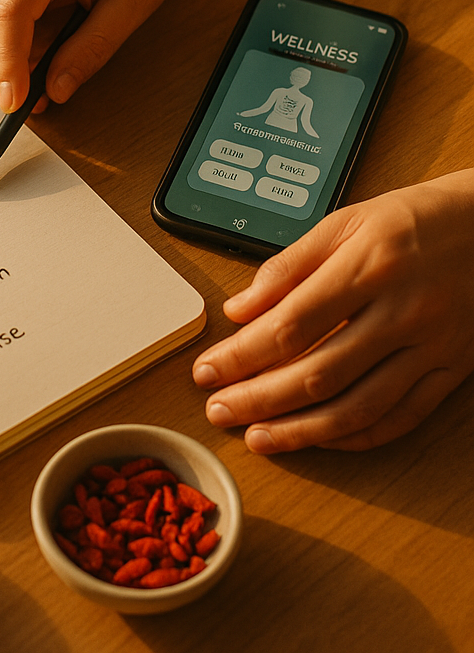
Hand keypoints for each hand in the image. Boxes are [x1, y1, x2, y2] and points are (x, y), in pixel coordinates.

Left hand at [192, 171, 473, 451]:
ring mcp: (432, 347)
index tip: (207, 370)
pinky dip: (356, 436)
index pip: (290, 325)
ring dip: (301, 430)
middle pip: (317, 374)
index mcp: (369, 267)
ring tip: (257, 437)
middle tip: (218, 411)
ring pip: (358, 407)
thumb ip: (288, 265)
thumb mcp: (346, 220)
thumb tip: (239, 308)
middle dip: (258, 400)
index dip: (241, 355)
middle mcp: (403, 312)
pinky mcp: (452, 369)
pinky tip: (319, 438)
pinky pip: (402, 417)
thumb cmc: (414, 218)